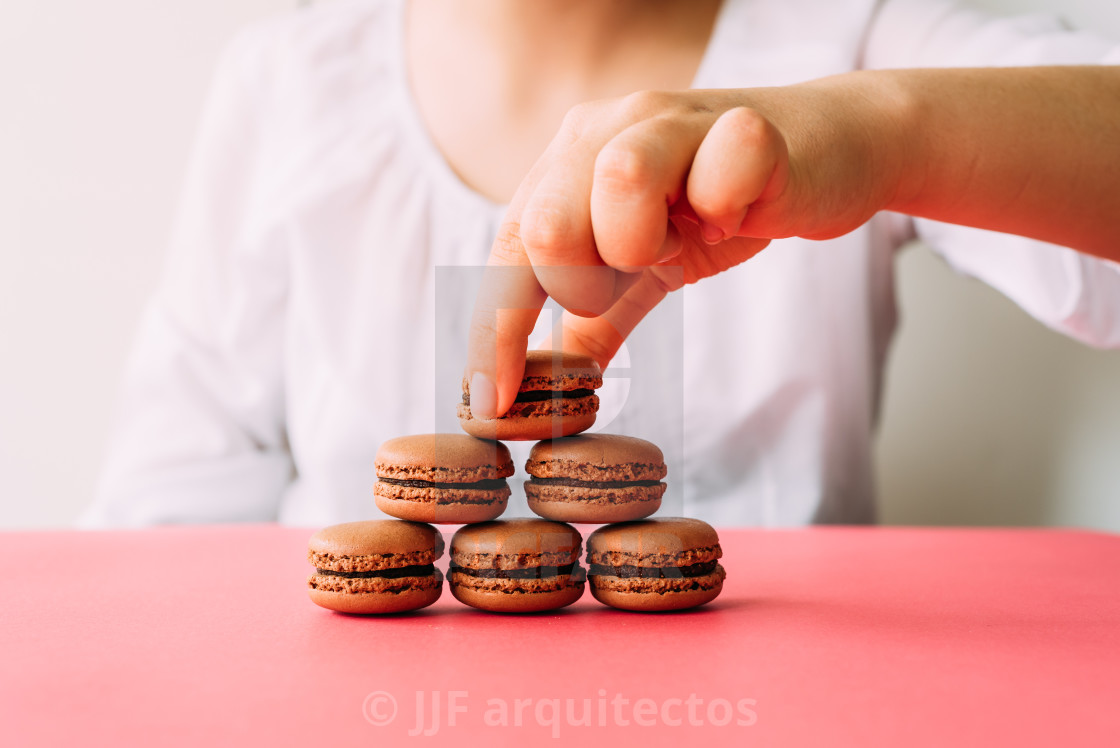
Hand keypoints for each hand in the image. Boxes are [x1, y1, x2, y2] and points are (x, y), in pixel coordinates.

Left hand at [465, 77, 904, 418]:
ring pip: (618, 177)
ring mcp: (675, 119)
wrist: (834, 154)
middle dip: (585, 285)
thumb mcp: (645, 271)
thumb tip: (545, 393)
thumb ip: (594, 323)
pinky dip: (724, 210)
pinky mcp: (747, 127)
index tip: (492, 403)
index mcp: (568, 163)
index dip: (493, 332)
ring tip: (684, 238)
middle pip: (546, 225)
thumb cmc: (725, 206)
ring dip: (647, 241)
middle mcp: (606, 129)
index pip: (507, 252)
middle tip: (636, 275)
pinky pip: (718, 175)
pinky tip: (739, 213)